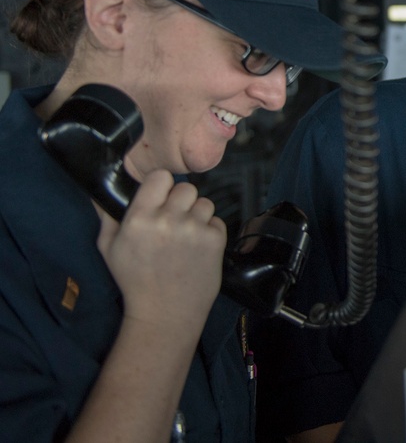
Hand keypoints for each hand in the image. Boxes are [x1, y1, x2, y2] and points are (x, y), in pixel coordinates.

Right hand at [95, 169, 227, 331]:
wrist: (165, 313)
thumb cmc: (134, 281)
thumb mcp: (109, 249)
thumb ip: (107, 217)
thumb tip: (103, 192)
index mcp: (140, 218)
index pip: (161, 176)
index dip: (162, 185)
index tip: (160, 197)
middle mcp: (168, 219)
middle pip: (186, 187)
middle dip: (181, 202)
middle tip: (174, 220)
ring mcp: (194, 229)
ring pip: (205, 202)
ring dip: (197, 215)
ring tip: (186, 236)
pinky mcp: (215, 240)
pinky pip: (216, 221)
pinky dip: (210, 231)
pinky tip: (197, 248)